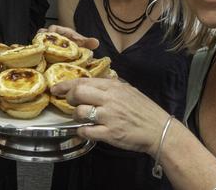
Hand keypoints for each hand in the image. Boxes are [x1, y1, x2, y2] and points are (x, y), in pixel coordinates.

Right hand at [40, 25, 99, 49]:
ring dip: (40, 47)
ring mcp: (46, 44)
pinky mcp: (44, 52)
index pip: (53, 28)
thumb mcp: (82, 43)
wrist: (73, 54)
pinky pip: (38, 51)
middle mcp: (52, 36)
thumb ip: (88, 42)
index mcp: (60, 31)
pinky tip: (40, 60)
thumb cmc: (76, 44)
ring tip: (41, 54)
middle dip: (42, 39)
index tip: (52, 36)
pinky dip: (38, 54)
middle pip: (42, 34)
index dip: (51, 31)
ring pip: (38, 42)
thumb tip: (96, 42)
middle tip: (43, 46)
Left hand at [51, 78, 169, 155]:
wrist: (159, 130)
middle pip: (78, 93)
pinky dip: (81, 131)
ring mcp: (109, 117)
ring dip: (75, 115)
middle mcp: (110, 100)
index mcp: (114, 87)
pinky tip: (85, 130)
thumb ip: (111, 85)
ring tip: (80, 117)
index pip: (84, 81)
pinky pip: (86, 131)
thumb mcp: (129, 90)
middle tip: (69, 102)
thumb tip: (94, 82)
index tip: (56, 88)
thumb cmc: (145, 110)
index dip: (66, 85)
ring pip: (79, 112)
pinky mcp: (110, 133)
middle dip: (69, 97)